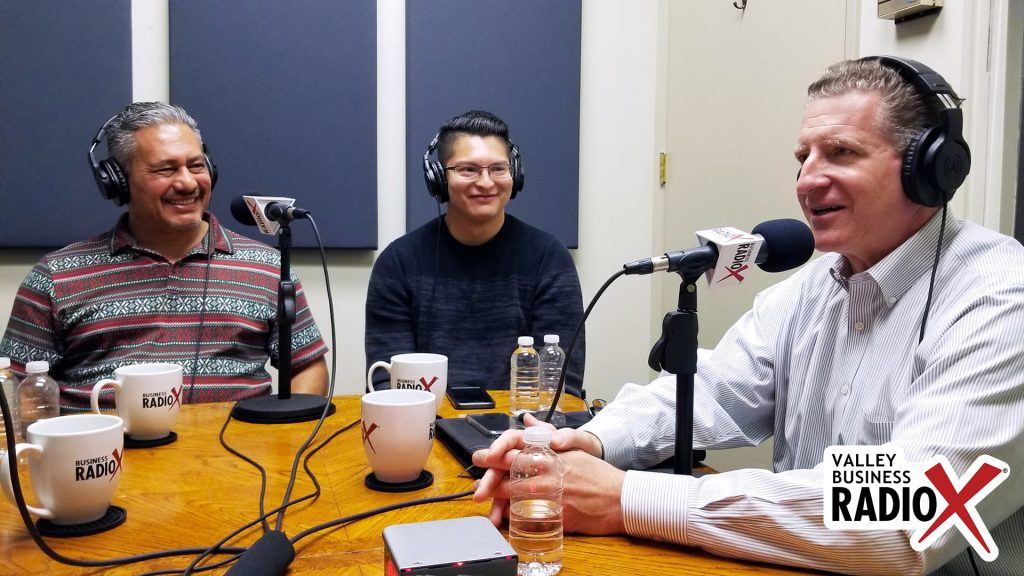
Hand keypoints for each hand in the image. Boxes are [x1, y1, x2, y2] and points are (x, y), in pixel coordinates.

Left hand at [472, 414, 624, 534]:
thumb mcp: (573, 448)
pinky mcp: (556, 514)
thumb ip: (546, 434)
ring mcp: (552, 492)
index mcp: (550, 453)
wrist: (619, 497)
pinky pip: (531, 517)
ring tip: (489, 508)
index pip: (516, 448)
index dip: (495, 453)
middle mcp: (549, 470)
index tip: (481, 457)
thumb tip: (526, 420)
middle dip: (490, 480)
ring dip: (499, 502)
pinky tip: (511, 521)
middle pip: (510, 472)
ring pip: (516, 496)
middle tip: (477, 488)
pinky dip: (518, 518)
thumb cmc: (596, 473)